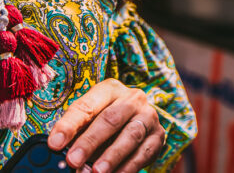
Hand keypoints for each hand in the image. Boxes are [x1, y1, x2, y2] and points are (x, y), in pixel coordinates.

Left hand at [47, 78, 164, 172]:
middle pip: (112, 118)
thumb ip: (74, 135)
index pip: (88, 105)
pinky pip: (145, 151)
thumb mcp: (87, 122)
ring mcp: (148, 116)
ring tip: (96, 172)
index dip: (70, 125)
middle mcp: (132, 99)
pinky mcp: (158, 135)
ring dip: (112, 156)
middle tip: (73, 160)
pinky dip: (129, 166)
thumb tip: (56, 154)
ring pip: (131, 135)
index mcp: (110, 90)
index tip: (54, 144)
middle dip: (91, 141)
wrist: (133, 123)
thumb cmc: (101, 122)